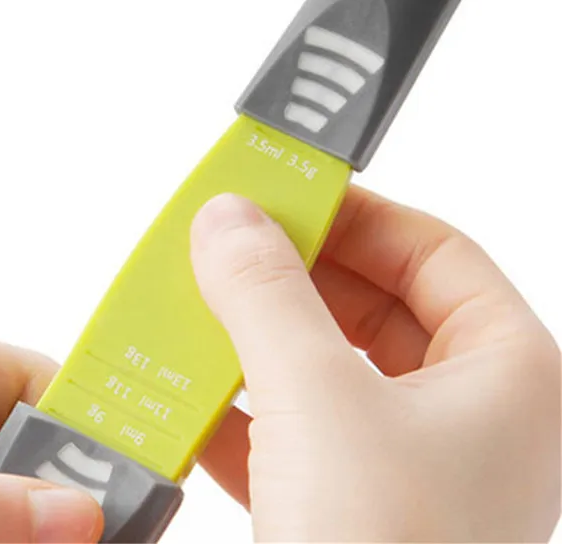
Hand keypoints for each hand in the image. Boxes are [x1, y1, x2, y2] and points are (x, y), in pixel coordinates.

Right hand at [192, 190, 559, 541]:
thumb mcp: (316, 400)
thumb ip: (268, 293)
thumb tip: (230, 219)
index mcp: (508, 377)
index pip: (433, 251)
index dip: (356, 214)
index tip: (285, 194)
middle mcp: (472, 419)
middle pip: (378, 304)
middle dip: (297, 274)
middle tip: (234, 245)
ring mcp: (416, 468)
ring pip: (333, 367)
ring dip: (264, 339)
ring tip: (208, 305)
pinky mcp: (360, 512)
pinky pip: (301, 432)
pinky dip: (248, 410)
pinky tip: (198, 395)